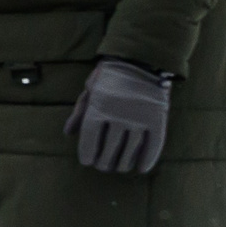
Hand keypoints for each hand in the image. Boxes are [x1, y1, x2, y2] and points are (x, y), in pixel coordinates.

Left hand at [64, 57, 170, 173]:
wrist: (141, 58)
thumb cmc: (110, 76)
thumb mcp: (90, 90)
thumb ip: (79, 112)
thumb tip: (68, 134)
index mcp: (98, 107)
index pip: (89, 139)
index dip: (87, 154)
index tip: (87, 162)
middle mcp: (118, 115)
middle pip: (109, 149)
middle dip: (104, 162)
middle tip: (104, 166)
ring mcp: (139, 117)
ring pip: (130, 150)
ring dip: (124, 163)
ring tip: (120, 167)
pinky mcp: (157, 118)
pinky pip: (154, 144)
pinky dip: (148, 158)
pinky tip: (141, 168)